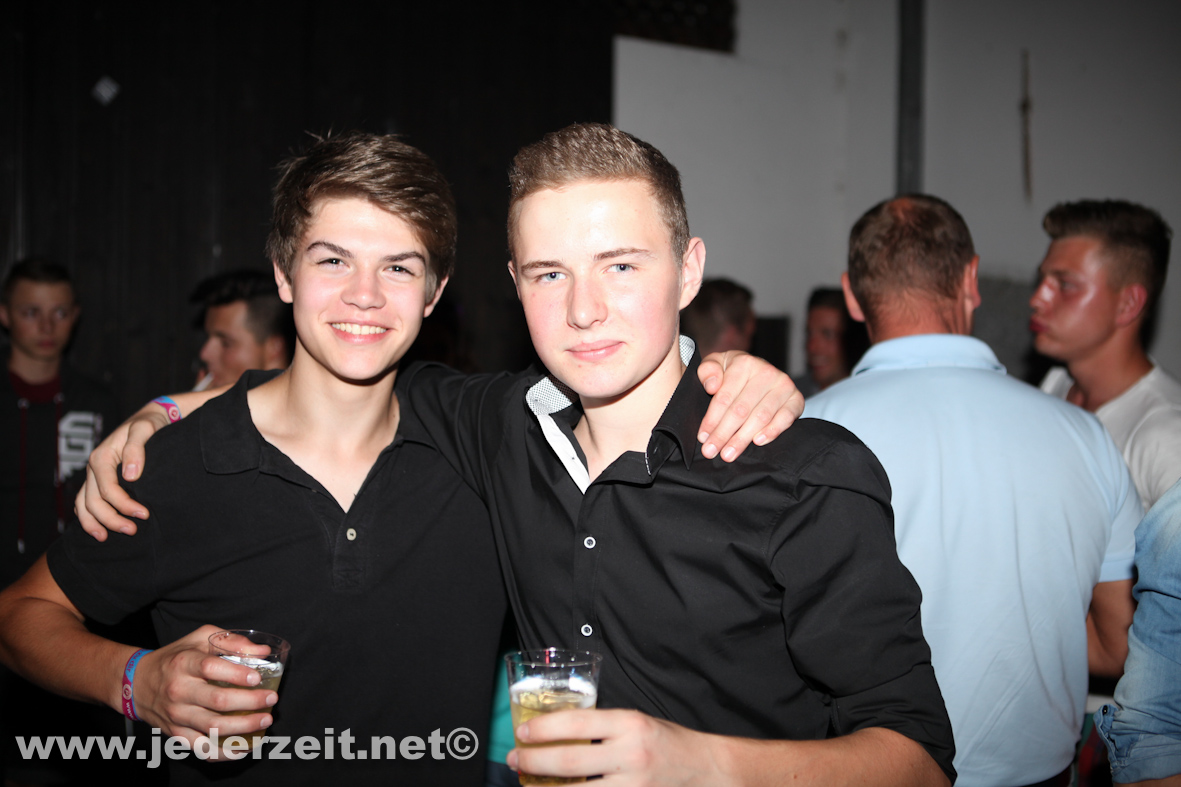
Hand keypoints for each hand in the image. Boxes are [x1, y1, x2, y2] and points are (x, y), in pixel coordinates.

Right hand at [74, 405, 170, 539]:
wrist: (149, 418)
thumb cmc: (148, 424)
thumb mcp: (145, 429)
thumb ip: (136, 449)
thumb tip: (131, 475)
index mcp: (101, 457)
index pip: (107, 489)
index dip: (123, 505)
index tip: (144, 514)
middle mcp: (93, 467)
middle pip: (93, 501)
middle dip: (111, 519)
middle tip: (133, 531)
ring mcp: (94, 475)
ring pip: (84, 505)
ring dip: (96, 523)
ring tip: (109, 538)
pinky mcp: (98, 480)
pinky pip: (85, 503)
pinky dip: (88, 518)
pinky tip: (100, 530)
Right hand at [132, 625, 278, 756]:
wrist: (135, 683)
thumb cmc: (174, 658)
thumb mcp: (199, 638)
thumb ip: (231, 641)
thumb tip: (262, 652)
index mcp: (184, 663)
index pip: (211, 668)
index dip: (236, 674)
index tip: (257, 677)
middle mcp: (179, 690)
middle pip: (218, 701)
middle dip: (250, 702)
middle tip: (271, 699)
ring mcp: (176, 715)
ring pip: (213, 727)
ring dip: (243, 727)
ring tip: (264, 720)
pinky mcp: (175, 733)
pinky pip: (200, 748)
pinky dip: (223, 753)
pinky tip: (243, 749)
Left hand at [509, 709, 728, 785]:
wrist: (704, 769)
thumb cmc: (666, 743)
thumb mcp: (637, 722)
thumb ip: (603, 726)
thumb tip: (558, 731)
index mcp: (630, 724)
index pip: (577, 721)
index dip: (544, 728)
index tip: (523, 732)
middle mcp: (631, 754)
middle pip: (569, 760)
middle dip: (534, 761)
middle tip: (515, 759)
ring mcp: (633, 786)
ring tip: (529, 783)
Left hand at [697, 352, 803, 461]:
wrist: (760, 371)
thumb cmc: (733, 372)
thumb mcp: (716, 364)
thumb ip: (707, 371)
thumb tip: (712, 386)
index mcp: (744, 363)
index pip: (724, 397)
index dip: (712, 419)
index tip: (702, 437)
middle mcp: (766, 373)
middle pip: (740, 410)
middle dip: (723, 434)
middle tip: (711, 452)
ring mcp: (784, 386)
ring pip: (760, 417)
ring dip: (742, 438)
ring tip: (728, 454)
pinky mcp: (796, 399)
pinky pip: (785, 418)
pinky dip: (772, 431)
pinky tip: (757, 442)